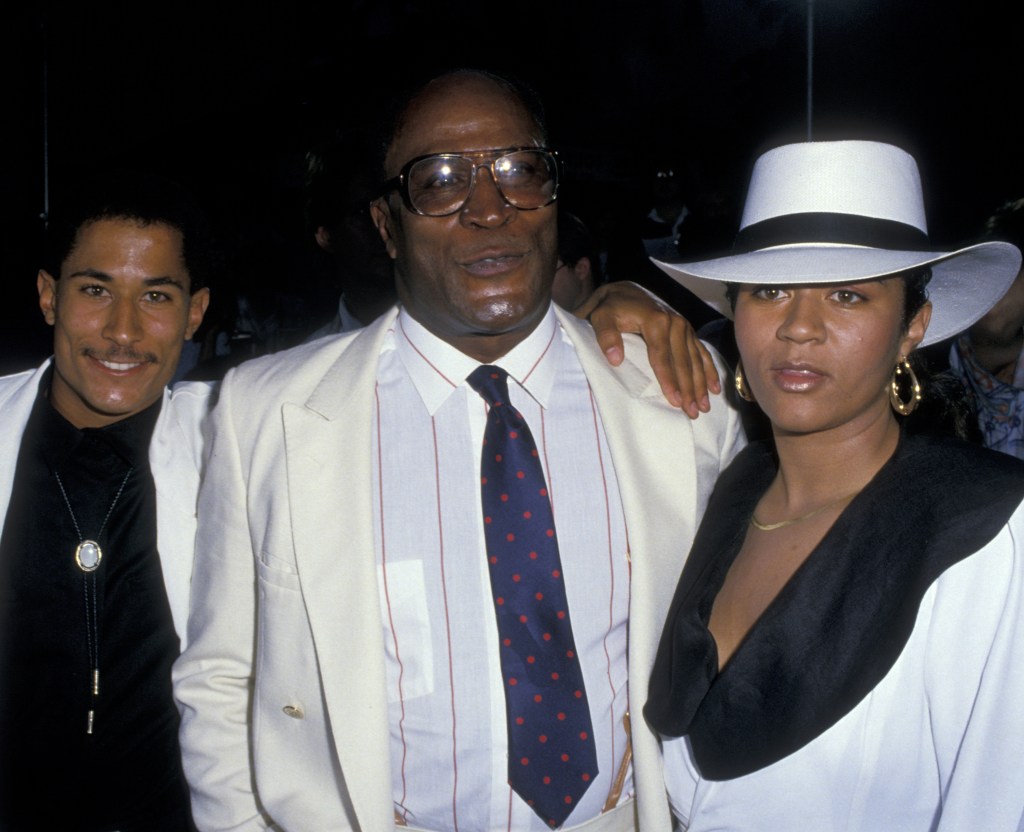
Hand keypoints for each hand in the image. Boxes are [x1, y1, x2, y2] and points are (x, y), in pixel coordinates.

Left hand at [575, 281, 720, 417]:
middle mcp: (675, 323)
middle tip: (693, 412)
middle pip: (683, 362)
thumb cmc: (611, 308)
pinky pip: (702, 352)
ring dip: (701, 384)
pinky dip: (709, 370)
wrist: (624, 291)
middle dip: (689, 389)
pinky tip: (714, 387)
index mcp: (656, 322)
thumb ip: (607, 336)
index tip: (675, 401)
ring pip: (695, 360)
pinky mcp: (687, 330)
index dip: (669, 380)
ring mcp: (684, 326)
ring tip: (704, 407)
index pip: (662, 357)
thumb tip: (615, 359)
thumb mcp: (602, 318)